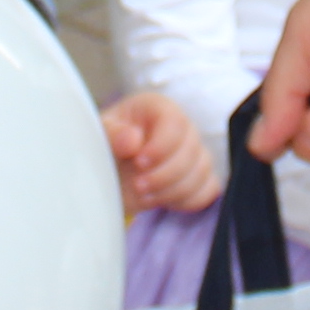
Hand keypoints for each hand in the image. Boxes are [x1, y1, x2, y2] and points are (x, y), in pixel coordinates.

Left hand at [102, 90, 222, 214]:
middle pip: (191, 151)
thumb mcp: (101, 133)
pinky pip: (208, 190)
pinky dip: (187, 200)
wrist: (111, 168)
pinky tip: (162, 201)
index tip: (139, 163)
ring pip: (200, 173)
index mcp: (159, 109)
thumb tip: (132, 140)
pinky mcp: (199, 177)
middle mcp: (182, 128)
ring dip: (171, 191)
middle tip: (137, 185)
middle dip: (164, 175)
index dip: (161, 146)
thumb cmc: (108, 144)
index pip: (175, 123)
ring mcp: (194, 153)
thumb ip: (113, 133)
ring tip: (144, 195)